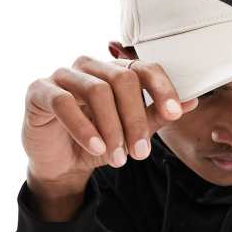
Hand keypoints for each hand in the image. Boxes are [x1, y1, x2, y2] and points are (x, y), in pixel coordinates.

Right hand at [22, 55, 198, 184]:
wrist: (62, 164)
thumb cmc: (98, 142)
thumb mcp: (132, 134)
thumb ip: (157, 116)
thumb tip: (192, 102)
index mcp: (115, 72)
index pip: (144, 68)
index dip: (162, 88)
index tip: (175, 113)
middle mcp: (90, 67)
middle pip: (123, 79)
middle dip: (136, 119)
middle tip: (141, 152)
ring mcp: (63, 76)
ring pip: (97, 90)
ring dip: (113, 129)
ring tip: (118, 158)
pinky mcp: (40, 91)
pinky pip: (64, 102)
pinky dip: (84, 128)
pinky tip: (96, 147)